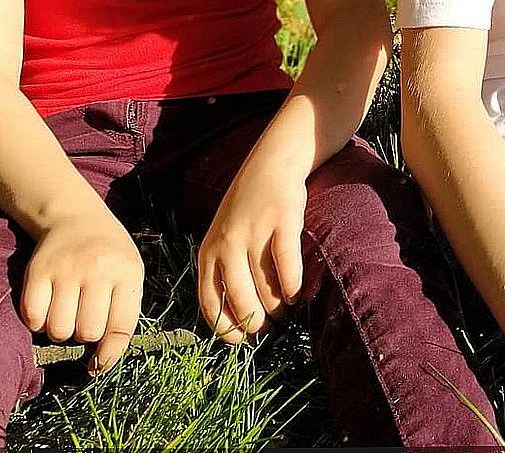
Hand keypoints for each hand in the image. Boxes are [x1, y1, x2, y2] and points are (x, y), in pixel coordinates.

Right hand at [19, 208, 144, 372]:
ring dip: (60, 331)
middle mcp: (98, 268)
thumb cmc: (107, 256)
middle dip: (84, 336)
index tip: (99, 365)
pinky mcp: (38, 270)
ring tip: (66, 312)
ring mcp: (66, 268)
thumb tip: (102, 363)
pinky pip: (33, 316)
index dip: (109, 355)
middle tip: (83, 318)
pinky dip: (37, 322)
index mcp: (127, 272)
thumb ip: (123, 314)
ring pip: (59, 329)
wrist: (76, 217)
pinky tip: (47, 307)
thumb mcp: (128, 274)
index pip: (121, 327)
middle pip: (87, 332)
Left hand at [197, 154, 307, 344]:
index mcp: (209, 250)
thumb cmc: (247, 208)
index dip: (225, 328)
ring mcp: (255, 232)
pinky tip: (296, 293)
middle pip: (241, 300)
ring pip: (267, 288)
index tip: (240, 340)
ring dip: (278, 307)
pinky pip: (288, 267)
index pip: (209, 302)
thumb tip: (238, 319)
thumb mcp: (223, 237)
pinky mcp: (282, 222)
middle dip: (256, 322)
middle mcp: (228, 243)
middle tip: (266, 328)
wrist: (271, 163)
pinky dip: (293, 287)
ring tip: (284, 309)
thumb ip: (224, 270)